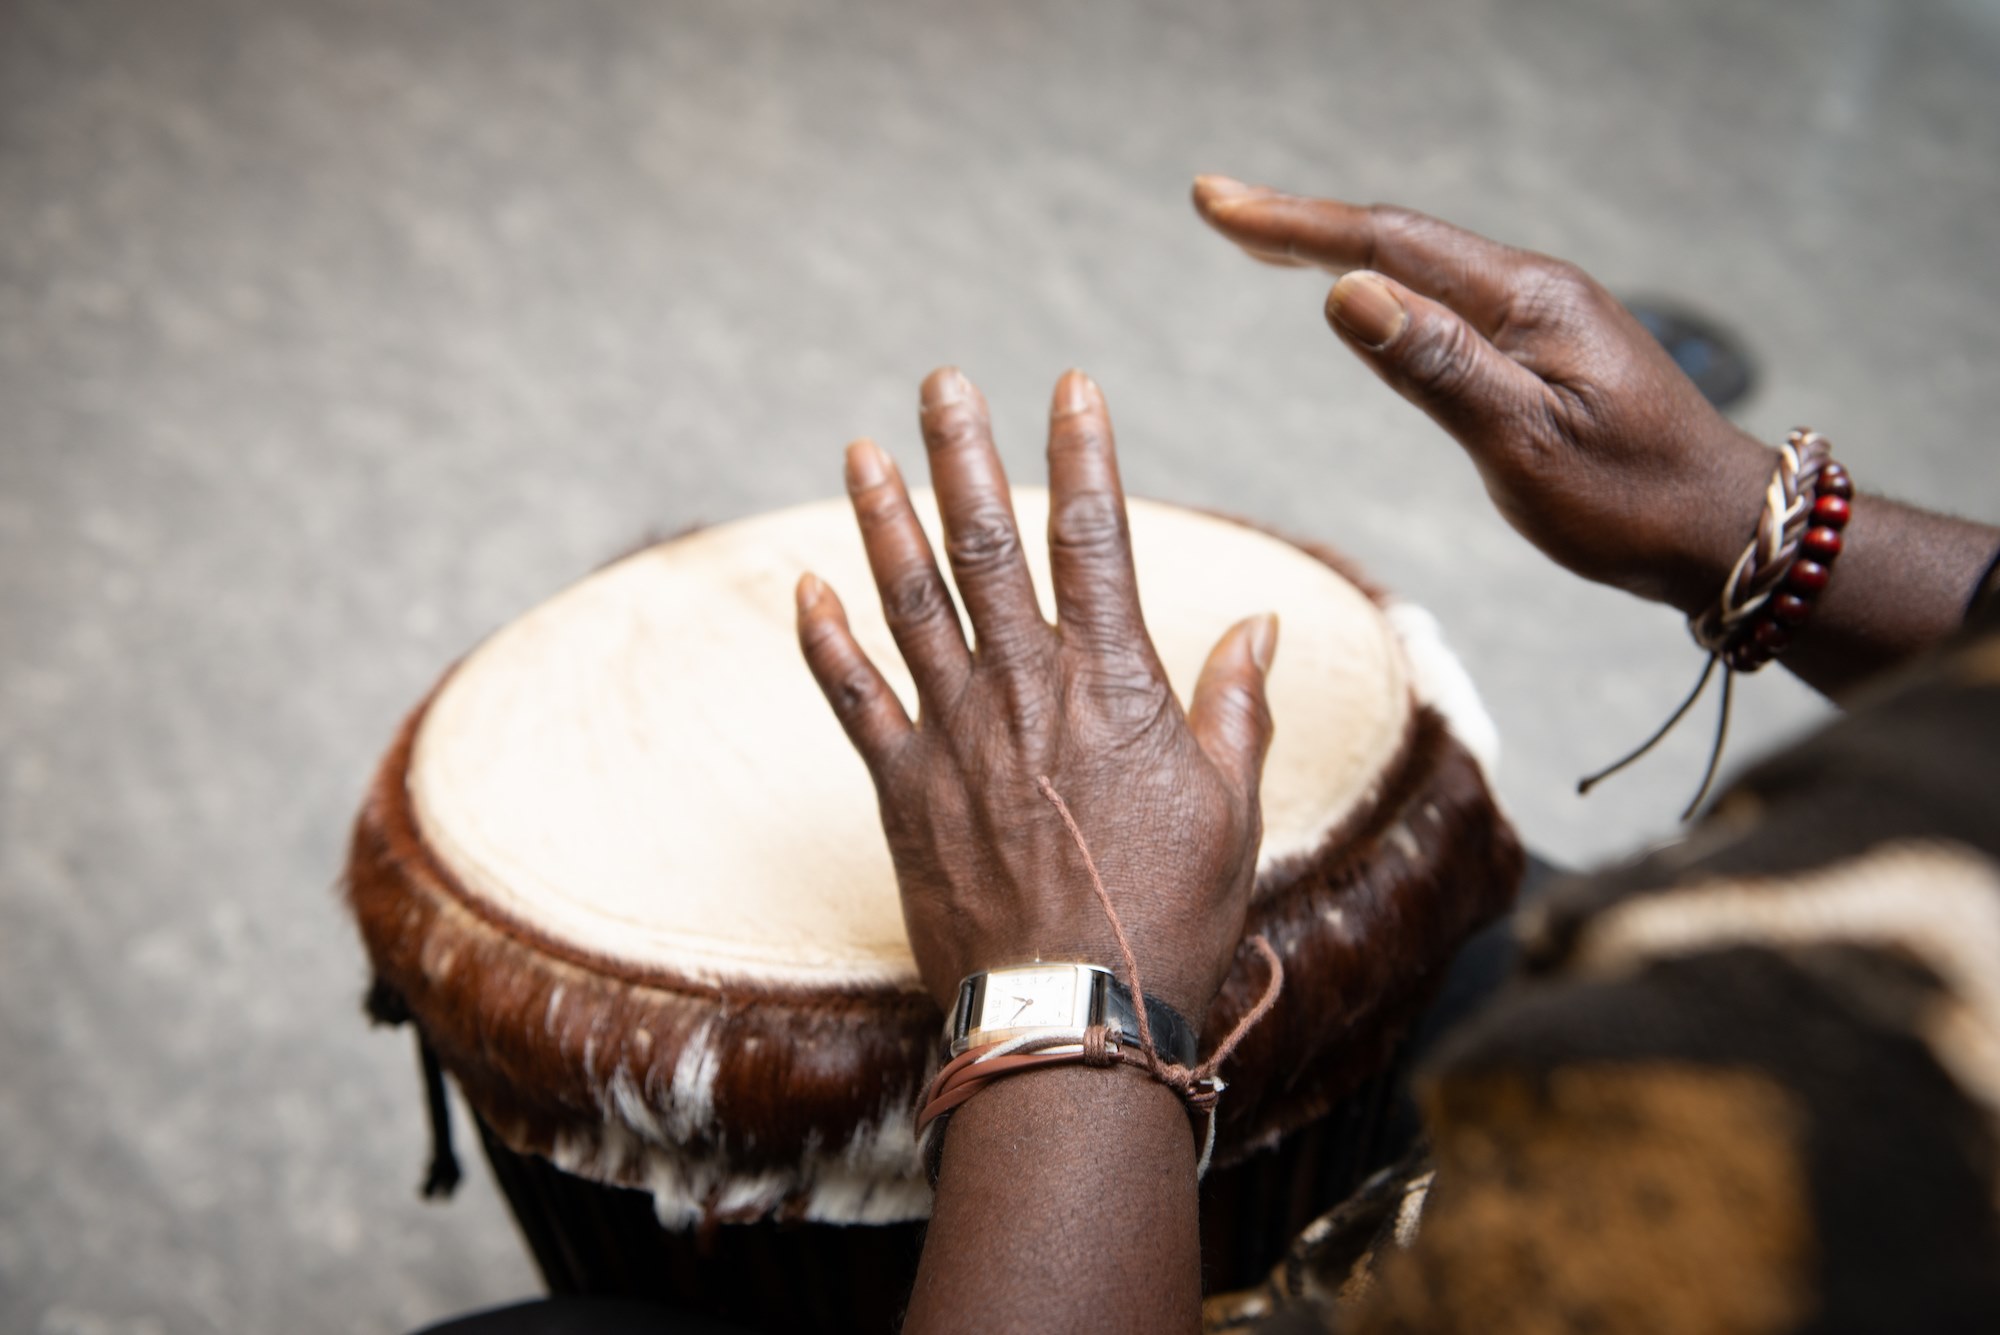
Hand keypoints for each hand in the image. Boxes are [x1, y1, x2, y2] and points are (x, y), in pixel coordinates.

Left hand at [796, 367, 1278, 1021]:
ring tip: (861, 448)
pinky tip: (804, 584)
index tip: (1068, 383)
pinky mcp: (903, 791)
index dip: (1082, 452)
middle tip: (941, 381)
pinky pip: (854, 698)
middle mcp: (1026, 691)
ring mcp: (955, 736)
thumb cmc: (1169, 918)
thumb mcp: (1233, 809)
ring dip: (883, 518)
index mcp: (1114, 685)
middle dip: (964, 453)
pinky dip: (826, 640)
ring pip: (910, 601)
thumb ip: (1237, 705)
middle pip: (987, 545)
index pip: (1095, 537)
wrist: (1073, 1017)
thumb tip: (1259, 623)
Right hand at [1191, 175, 1774, 615]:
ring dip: (1336, 248)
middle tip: (1216, 205)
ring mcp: (1538, 318)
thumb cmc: (1632, 501)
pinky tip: (1360, 295)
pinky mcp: (1541, 350)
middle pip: (1395, 240)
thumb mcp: (1526, 442)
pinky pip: (1443, 302)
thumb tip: (1345, 293)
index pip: (1386, 244)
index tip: (1216, 203)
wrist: (1722, 530)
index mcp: (1524, 300)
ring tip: (1262, 239)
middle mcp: (1530, 291)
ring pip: (1418, 268)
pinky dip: (1382, 286)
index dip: (1293, 224)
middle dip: (1300, 222)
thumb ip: (1437, 366)